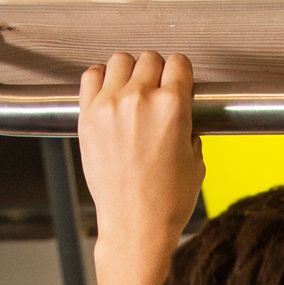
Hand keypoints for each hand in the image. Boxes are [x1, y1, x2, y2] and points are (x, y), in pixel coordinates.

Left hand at [77, 50, 204, 281]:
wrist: (135, 225)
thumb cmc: (165, 202)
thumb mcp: (195, 160)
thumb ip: (189, 127)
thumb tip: (181, 114)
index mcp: (172, 106)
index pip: (178, 62)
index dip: (181, 73)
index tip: (178, 81)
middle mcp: (139, 99)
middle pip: (150, 58)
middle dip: (156, 72)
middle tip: (156, 92)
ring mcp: (109, 105)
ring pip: (120, 61)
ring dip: (129, 71)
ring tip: (131, 91)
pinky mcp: (88, 117)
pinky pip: (91, 76)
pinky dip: (101, 78)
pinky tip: (108, 93)